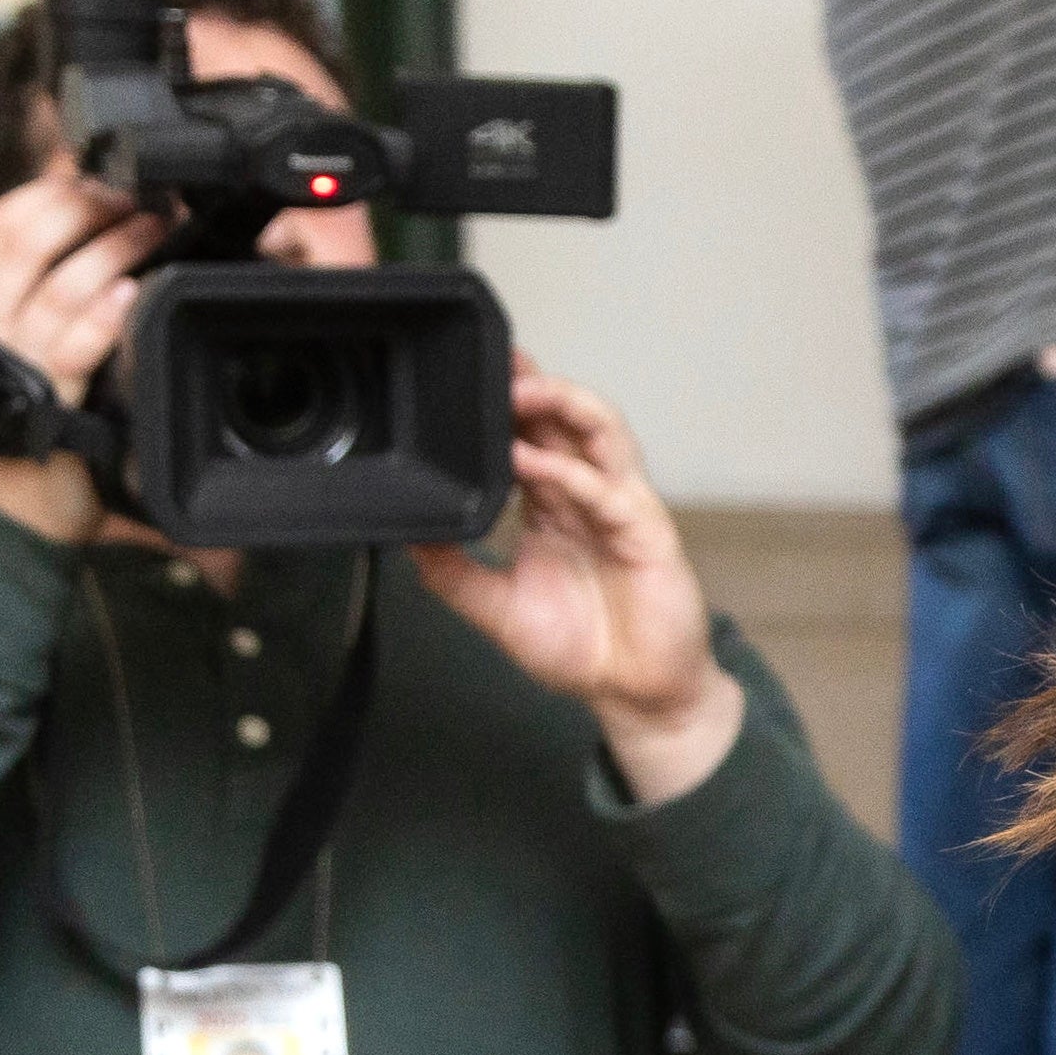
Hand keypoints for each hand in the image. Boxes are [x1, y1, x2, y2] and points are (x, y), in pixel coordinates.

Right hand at [0, 166, 169, 545]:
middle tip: (143, 197)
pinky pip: (69, 345)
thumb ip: (56, 293)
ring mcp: (8, 362)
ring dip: (112, 247)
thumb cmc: (35, 416)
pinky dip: (102, 314)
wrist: (15, 508)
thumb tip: (109, 230)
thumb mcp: (34, 345)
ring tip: (157, 226)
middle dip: (87, 207)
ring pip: (55, 283)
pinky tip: (133, 292)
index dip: (50, 191)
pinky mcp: (41, 402)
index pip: (0, 225)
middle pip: (26, 239)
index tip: (100, 173)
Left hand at [415, 358, 745, 805]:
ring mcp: (622, 510)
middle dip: (536, 383)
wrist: (635, 695)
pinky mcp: (648, 534)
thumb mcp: (496, 610)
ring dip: (565, 404)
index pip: (534, 435)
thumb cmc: (581, 650)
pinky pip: (608, 491)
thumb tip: (407, 539)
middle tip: (499, 358)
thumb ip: (454, 574)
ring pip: (602, 434)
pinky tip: (535, 461)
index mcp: (556, 506)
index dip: (512, 402)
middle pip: (568, 419)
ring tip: (523, 389)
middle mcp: (590, 497)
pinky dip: (570, 471)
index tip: (477, 373)